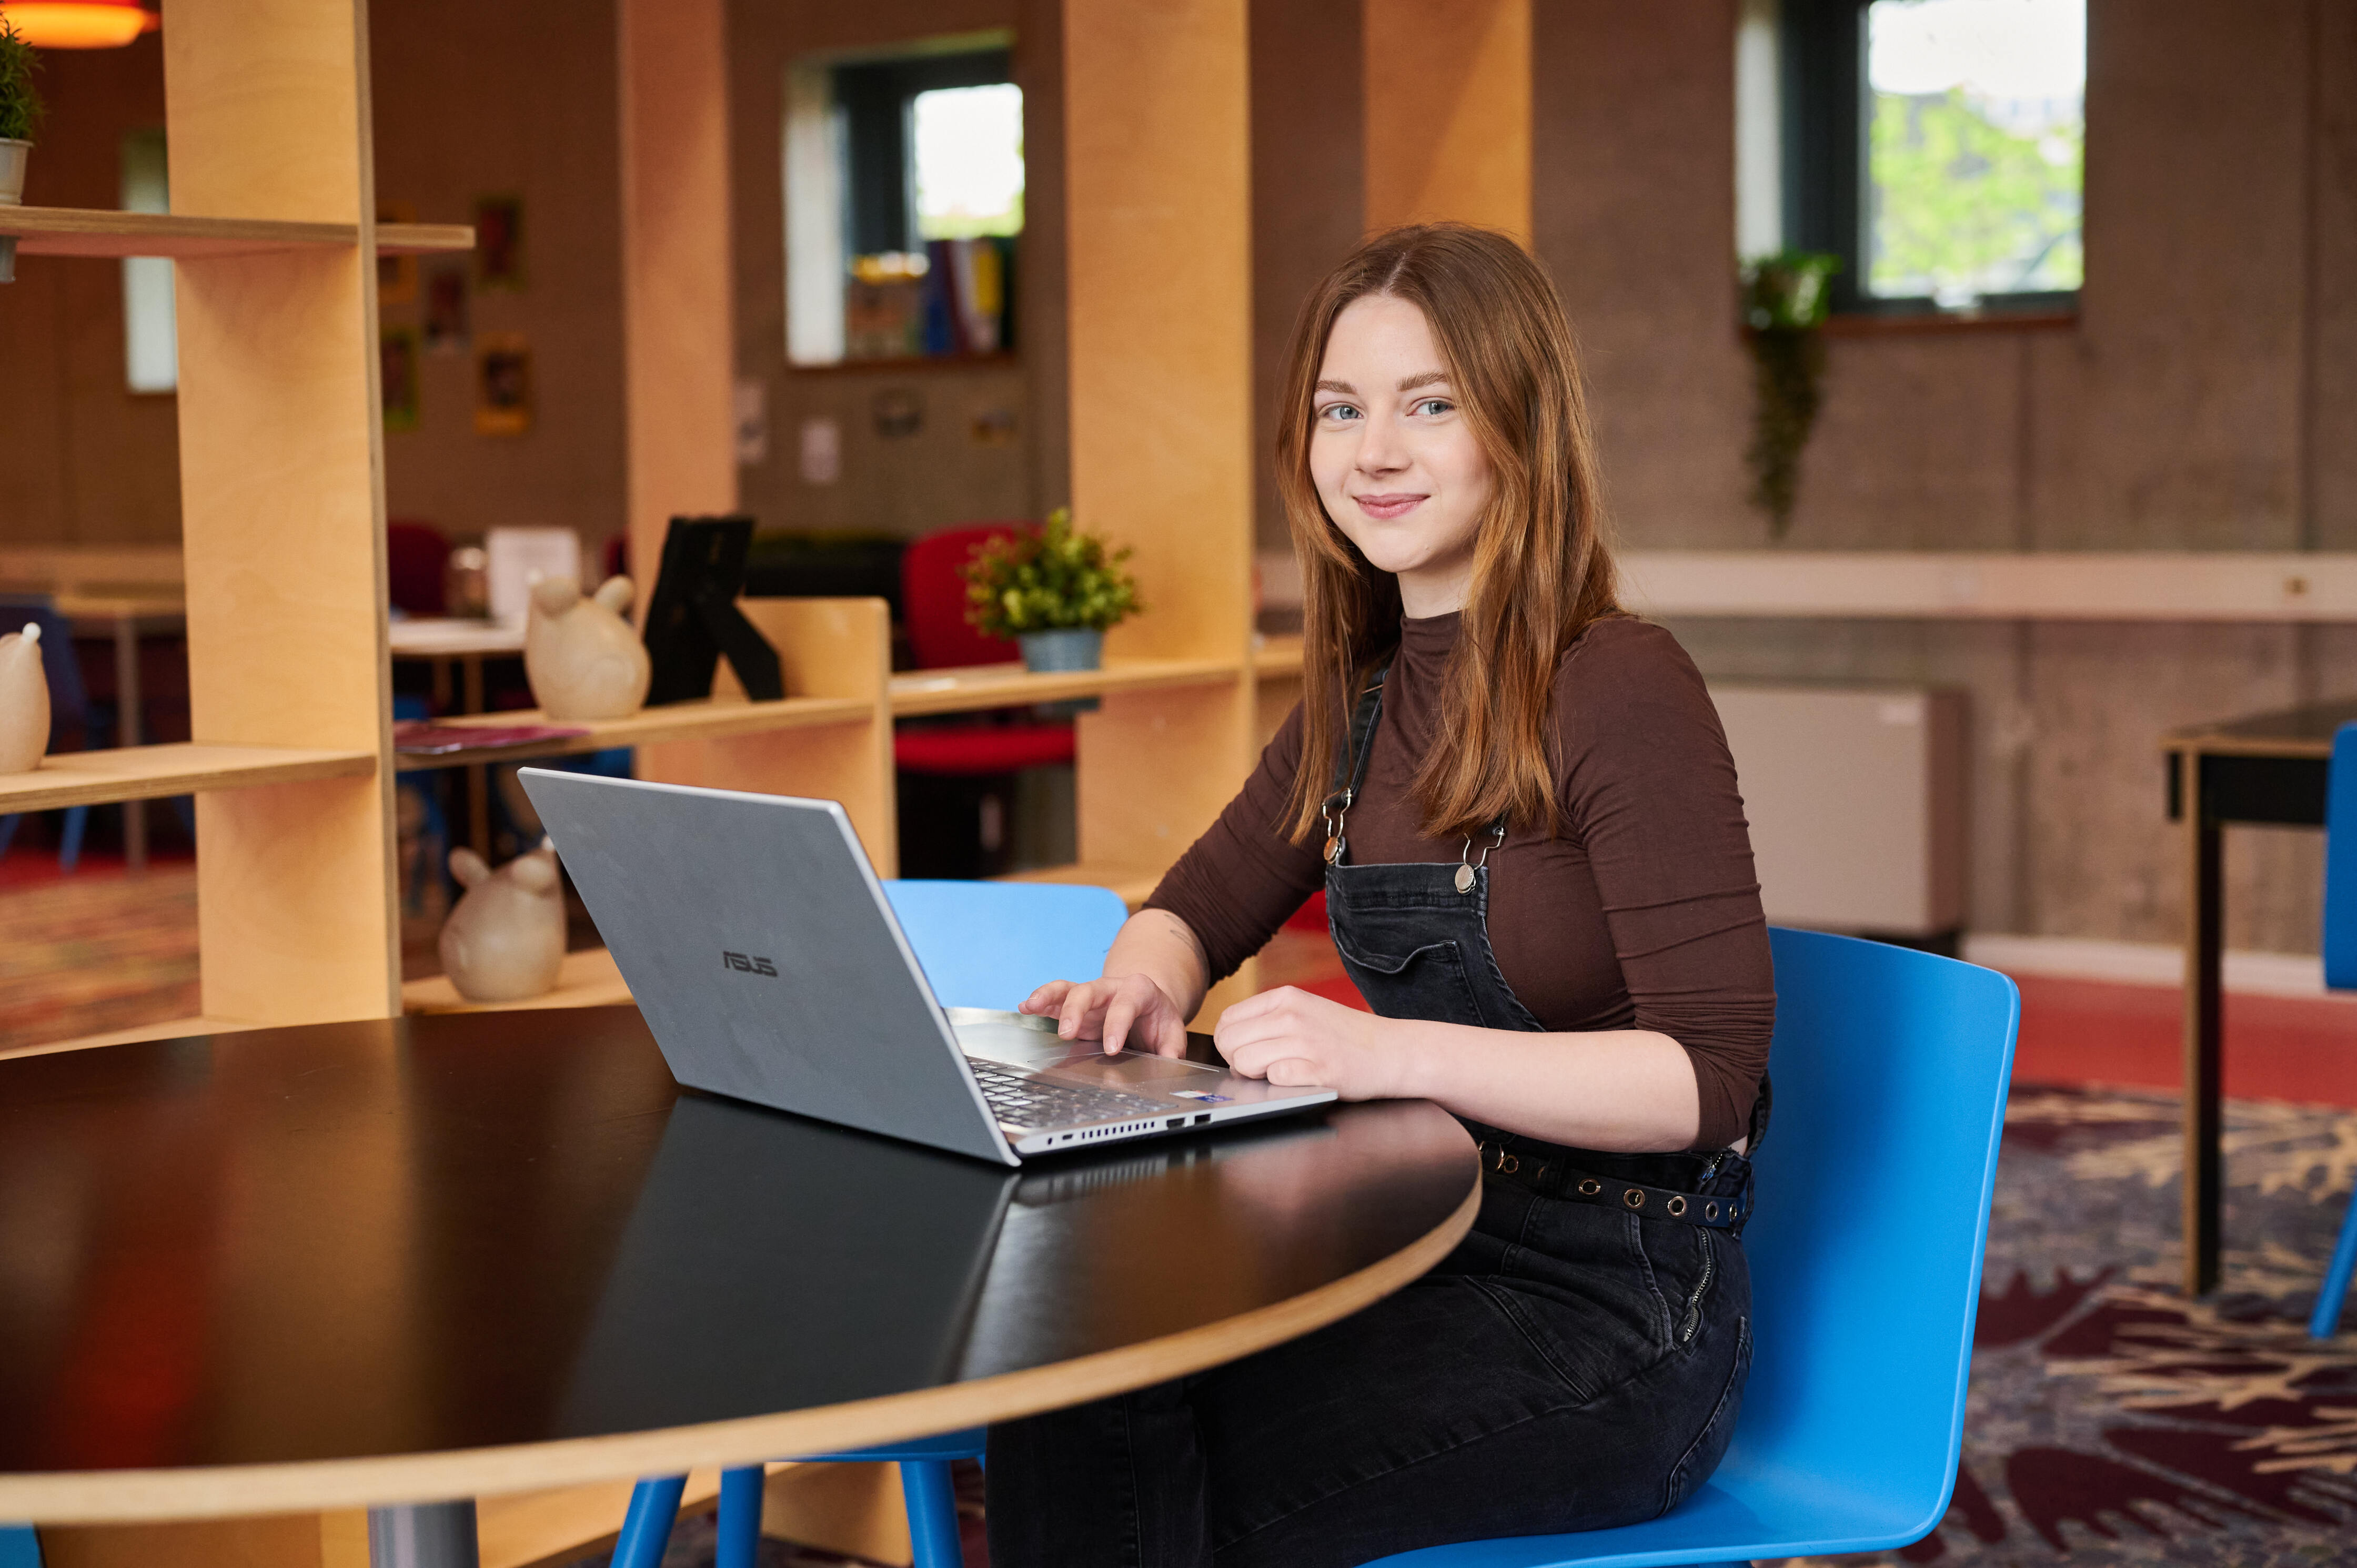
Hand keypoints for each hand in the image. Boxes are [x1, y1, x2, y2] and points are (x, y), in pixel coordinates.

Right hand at [1020, 973, 1190, 1056]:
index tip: (1111, 1049)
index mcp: (1139, 991)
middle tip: (1067, 1034)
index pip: (1126, 1004)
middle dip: (1076, 1010)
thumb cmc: (1158, 1019)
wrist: (1149, 1002)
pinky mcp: (1076, 1003)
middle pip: (1089, 990)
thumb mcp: (1173, 1032)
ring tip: (1031, 1006)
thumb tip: (1169, 1066)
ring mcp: (1091, 995)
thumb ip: (1172, 1049)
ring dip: (1048, 996)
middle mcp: (1111, 988)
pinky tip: (1025, 1008)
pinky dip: (1040, 1002)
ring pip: (1067, 988)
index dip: (1117, 1025)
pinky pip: (1056, 996)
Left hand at [1211, 987, 1408, 1100]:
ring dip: (1257, 1076)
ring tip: (1282, 1073)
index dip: (1230, 1043)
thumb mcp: (1306, 1011)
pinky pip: (1275, 1079)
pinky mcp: (1318, 1070)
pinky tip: (1301, 1079)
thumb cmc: (1346, 1037)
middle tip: (1263, 1068)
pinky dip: (1281, 1085)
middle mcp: (1292, 1015)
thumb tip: (1229, 1041)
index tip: (1247, 1052)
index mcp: (1285, 997)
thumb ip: (1269, 1019)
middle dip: (1238, 1061)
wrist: (1394, 1051)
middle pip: (1230, 1042)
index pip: (1227, 1020)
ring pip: (1245, 1061)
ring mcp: (1305, 1042)